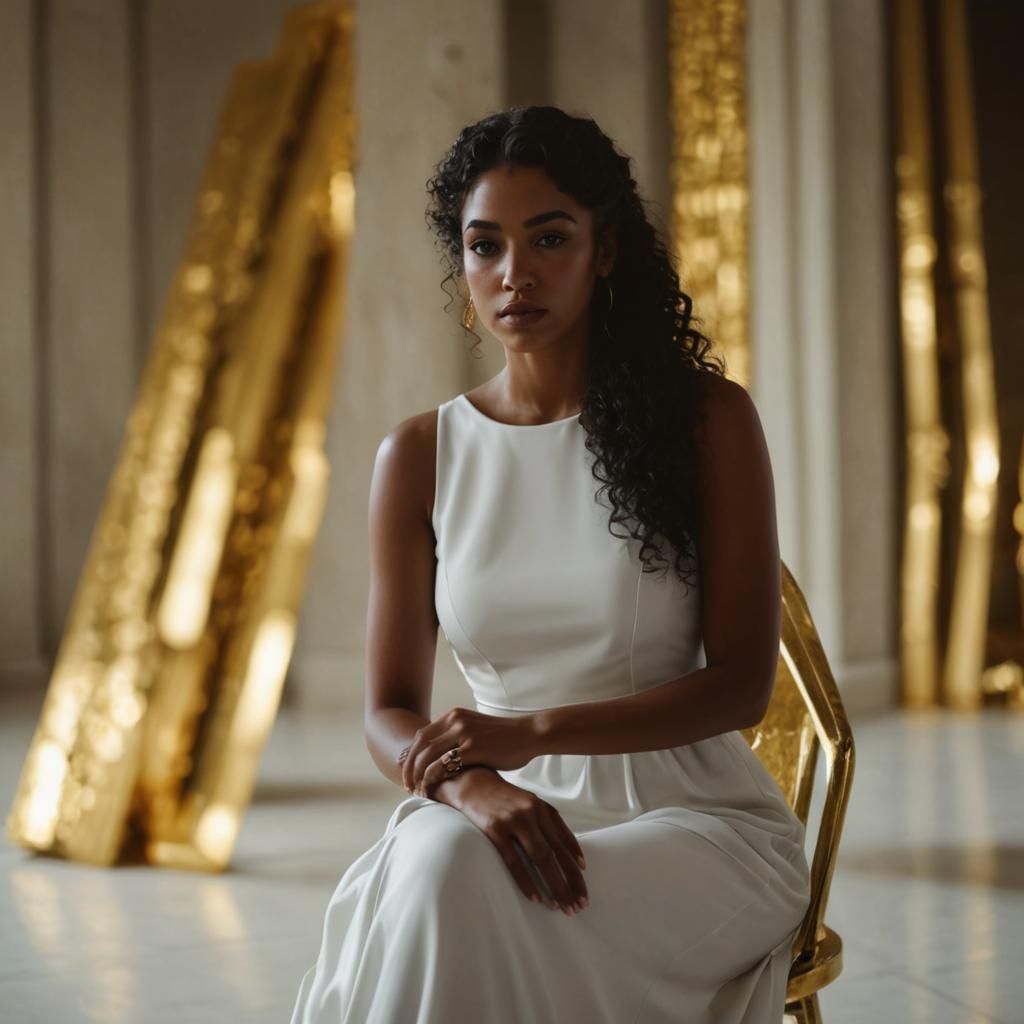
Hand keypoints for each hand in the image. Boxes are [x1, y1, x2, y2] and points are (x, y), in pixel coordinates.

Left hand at [399, 707, 539, 798]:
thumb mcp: (476, 731)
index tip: (409, 774)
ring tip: (418, 792)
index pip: (422, 736)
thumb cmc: (505, 739)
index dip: (412, 756)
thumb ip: (459, 738)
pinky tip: (432, 790)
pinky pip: (442, 765)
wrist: (529, 735)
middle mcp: (455, 720)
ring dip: (418, 777)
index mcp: (454, 716)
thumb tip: (443, 758)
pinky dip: (432, 779)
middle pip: (420, 746)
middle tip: (408, 787)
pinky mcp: (472, 747)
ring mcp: (463, 733)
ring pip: (427, 757)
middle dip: (410, 769)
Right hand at [436, 768, 588, 915]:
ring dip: (552, 884)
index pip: (564, 842)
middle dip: (569, 882)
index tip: (583, 887)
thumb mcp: (531, 805)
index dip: (575, 867)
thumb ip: (551, 825)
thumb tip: (574, 857)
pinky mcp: (495, 829)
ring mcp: (514, 821)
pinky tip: (535, 897)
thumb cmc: (504, 799)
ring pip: (539, 858)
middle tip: (577, 905)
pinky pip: (514, 861)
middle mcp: (532, 813)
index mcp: (542, 808)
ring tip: (560, 906)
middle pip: (555, 853)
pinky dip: (526, 881)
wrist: (472, 783)